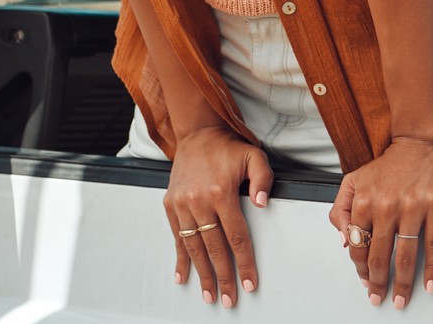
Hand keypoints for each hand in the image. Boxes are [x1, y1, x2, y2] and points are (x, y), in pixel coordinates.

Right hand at [164, 125, 274, 308]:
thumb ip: (263, 178)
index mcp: (221, 192)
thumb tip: (262, 203)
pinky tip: (182, 277)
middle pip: (214, 248)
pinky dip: (180, 258)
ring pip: (194, 246)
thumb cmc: (229, 147)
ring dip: (202, 273)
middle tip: (229, 299)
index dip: (243, 262)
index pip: (236, 236)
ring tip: (209, 294)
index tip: (249, 282)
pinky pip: (176, 237)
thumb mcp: (254, 156)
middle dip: (223, 276)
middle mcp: (199, 201)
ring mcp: (182, 204)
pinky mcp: (170, 204)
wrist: (198, 133)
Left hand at [328, 134, 432, 308]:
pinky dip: (432, 267)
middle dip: (377, 282)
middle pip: (379, 256)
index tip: (364, 280)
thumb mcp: (353, 180)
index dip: (359, 268)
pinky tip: (430, 283)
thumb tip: (342, 241)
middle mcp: (385, 205)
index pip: (357, 245)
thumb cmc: (388, 165)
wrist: (420, 143)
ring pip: (405, 255)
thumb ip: (340, 209)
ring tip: (401, 299)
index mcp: (363, 200)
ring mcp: (411, 207)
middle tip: (379, 298)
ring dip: (403, 283)